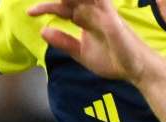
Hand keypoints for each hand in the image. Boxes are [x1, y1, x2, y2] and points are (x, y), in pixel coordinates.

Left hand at [29, 0, 148, 81]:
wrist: (136, 70)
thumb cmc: (114, 61)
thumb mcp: (82, 53)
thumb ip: (64, 42)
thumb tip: (43, 31)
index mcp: (85, 19)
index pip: (62, 7)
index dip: (45, 8)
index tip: (30, 13)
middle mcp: (93, 11)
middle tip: (38, 5)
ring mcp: (103, 11)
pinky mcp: (111, 16)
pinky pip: (99, 0)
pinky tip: (78, 0)